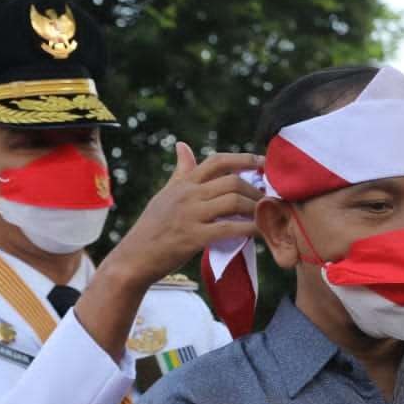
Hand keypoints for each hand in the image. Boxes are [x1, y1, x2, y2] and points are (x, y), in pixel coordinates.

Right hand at [103, 144, 262, 287]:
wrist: (134, 258)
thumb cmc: (152, 227)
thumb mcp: (165, 194)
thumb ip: (181, 172)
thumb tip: (183, 145)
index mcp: (183, 183)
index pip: (217, 161)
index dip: (243, 159)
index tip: (263, 163)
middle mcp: (188, 194)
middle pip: (232, 181)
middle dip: (256, 189)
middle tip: (269, 199)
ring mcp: (190, 215)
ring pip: (234, 201)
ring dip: (256, 208)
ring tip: (267, 215)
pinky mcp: (193, 237)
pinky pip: (229, 228)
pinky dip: (250, 229)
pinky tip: (261, 232)